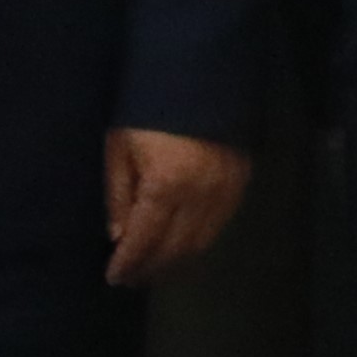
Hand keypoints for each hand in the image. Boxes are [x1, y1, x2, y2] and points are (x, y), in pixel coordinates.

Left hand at [103, 126, 251, 285]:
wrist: (199, 76)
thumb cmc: (147, 110)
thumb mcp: (119, 148)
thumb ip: (119, 195)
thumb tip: (118, 237)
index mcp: (165, 186)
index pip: (145, 240)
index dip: (129, 263)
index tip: (114, 278)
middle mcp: (201, 196)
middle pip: (176, 249)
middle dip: (152, 268)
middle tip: (131, 280)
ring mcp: (226, 191)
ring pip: (201, 243)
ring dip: (176, 262)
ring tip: (153, 270)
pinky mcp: (241, 184)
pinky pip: (219, 227)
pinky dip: (198, 244)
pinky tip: (182, 249)